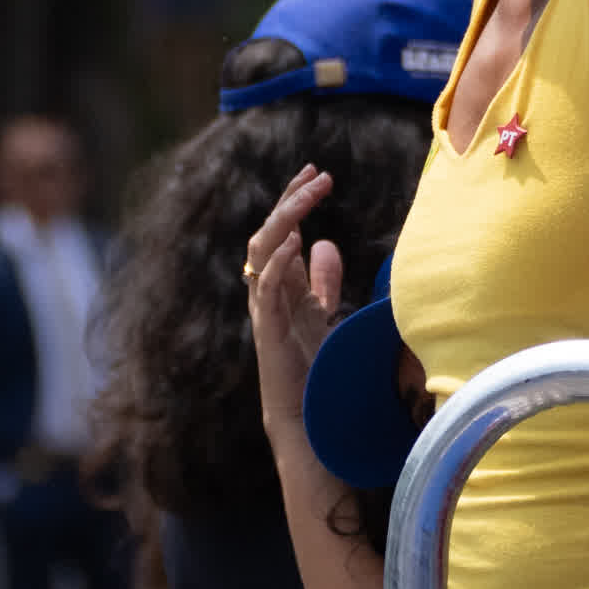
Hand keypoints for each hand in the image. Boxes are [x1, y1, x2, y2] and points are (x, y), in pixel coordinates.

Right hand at [244, 166, 345, 428]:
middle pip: (269, 232)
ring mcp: (266, 308)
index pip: (281, 230)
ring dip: (285, 220)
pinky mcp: (269, 329)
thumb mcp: (322, 313)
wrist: (303, 414)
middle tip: (315, 175)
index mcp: (281, 284)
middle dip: (291, 200)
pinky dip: (277, 262)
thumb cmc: (311, 367)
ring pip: (262, 252)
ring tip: (306, 196)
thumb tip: (326, 244)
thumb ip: (322, 280)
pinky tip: (293, 241)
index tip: (314, 173)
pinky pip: (266, 288)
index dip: (295, 201)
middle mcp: (268, 291)